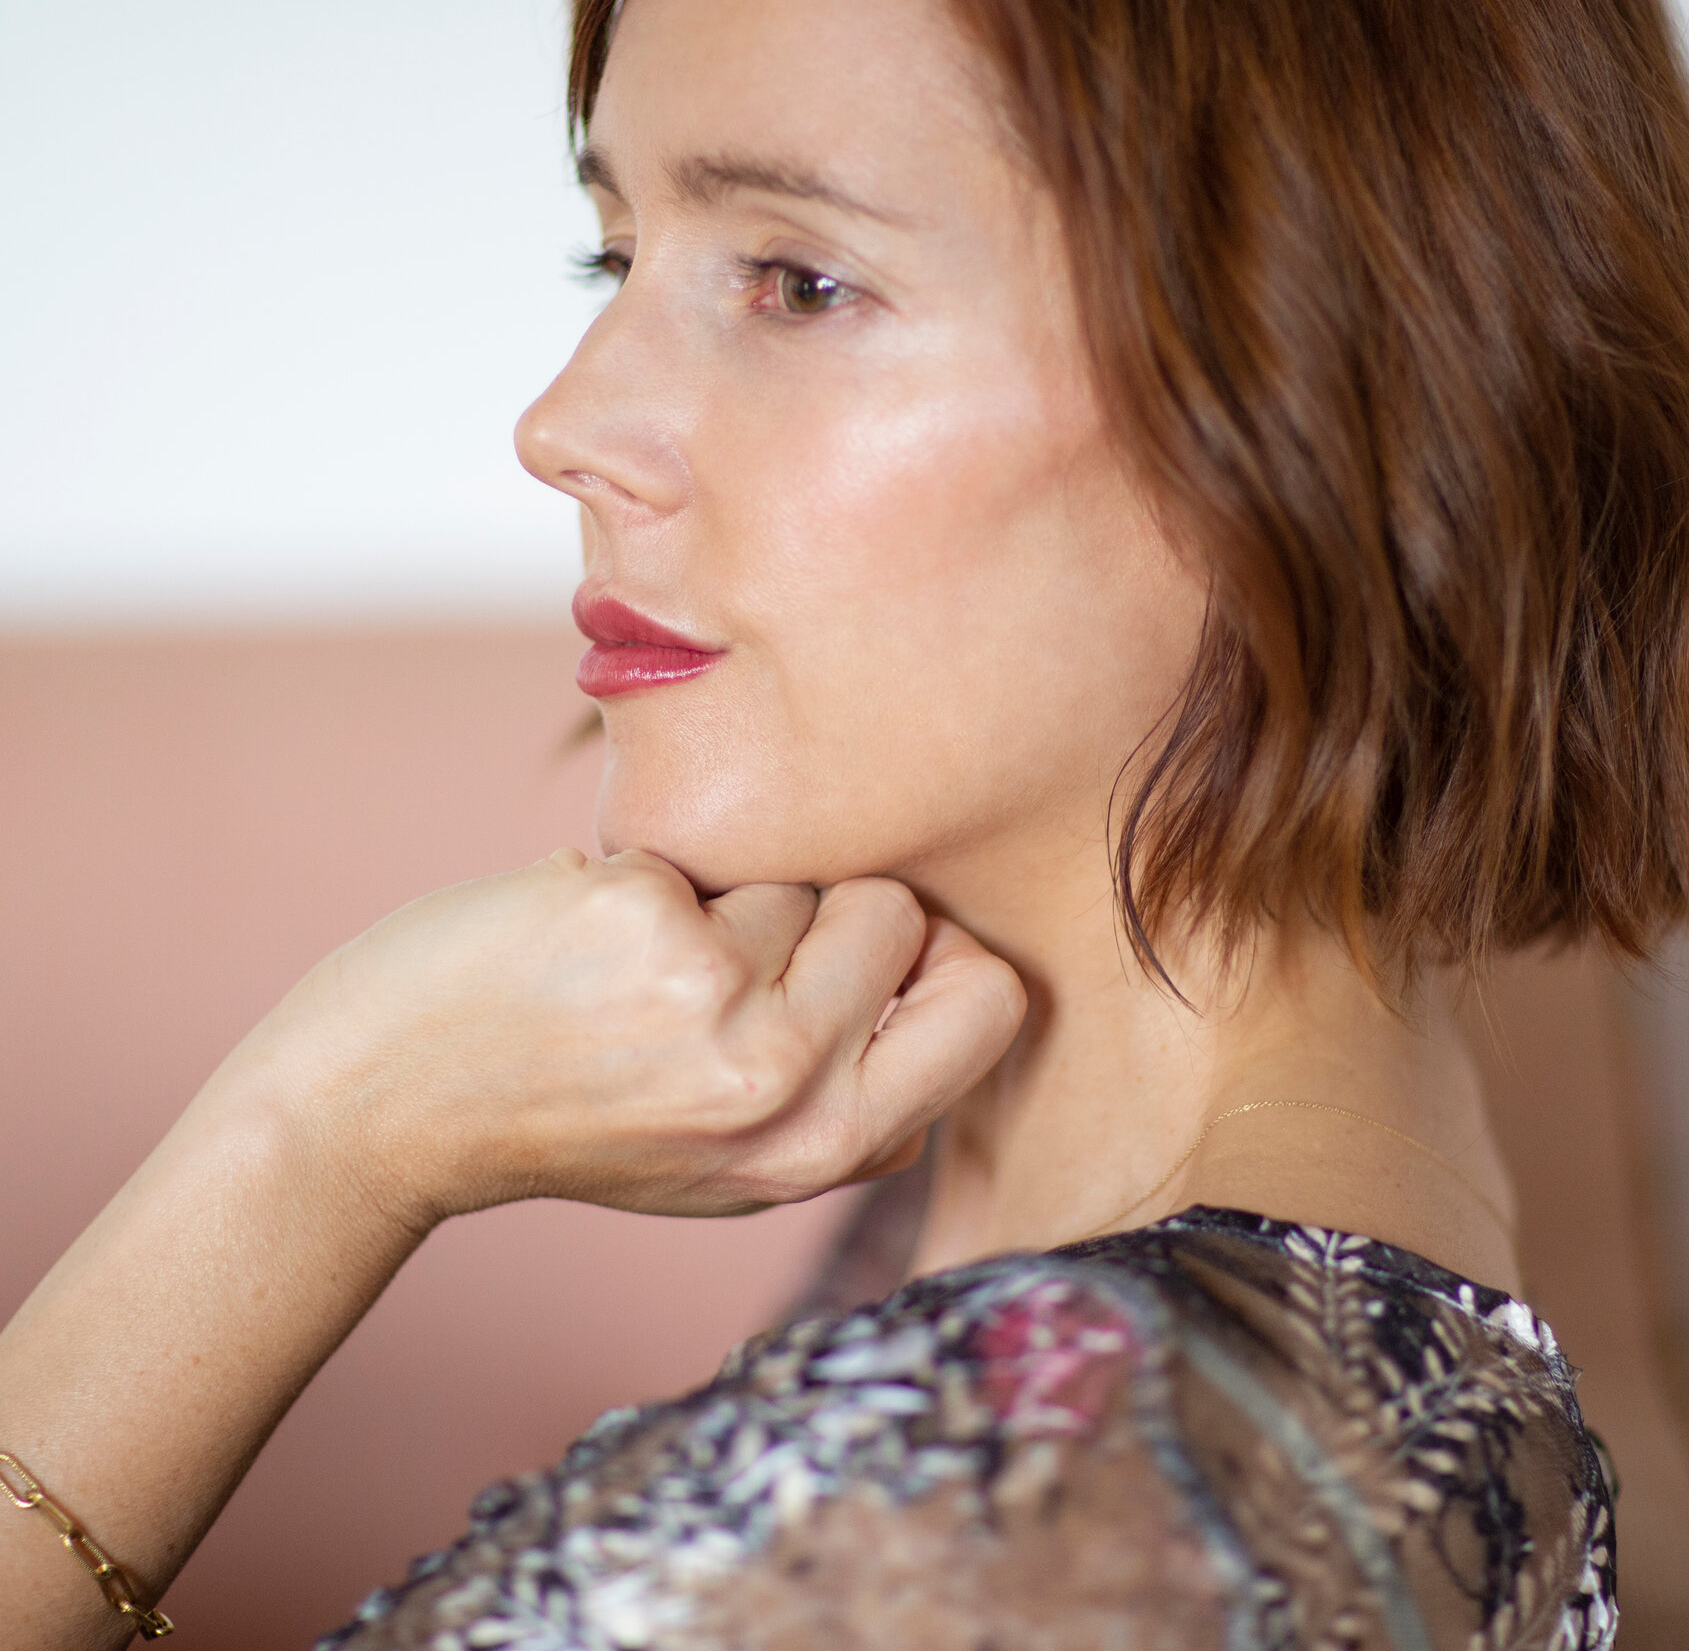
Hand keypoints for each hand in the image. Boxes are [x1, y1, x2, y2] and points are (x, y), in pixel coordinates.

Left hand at [228, 850, 1024, 1230]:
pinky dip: (645, 869)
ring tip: (636, 965)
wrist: (386, 1106)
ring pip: (801, 869)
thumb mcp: (738, 1154)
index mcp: (829, 1148)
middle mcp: (788, 1091)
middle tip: (720, 968)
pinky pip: (707, 842)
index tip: (851, 960)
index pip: (994, 1001)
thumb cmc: (570, 1114)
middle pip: (902, 910)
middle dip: (821, 910)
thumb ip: (850, 1084)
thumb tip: (952, 959)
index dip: (934, 960)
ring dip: (724, 895)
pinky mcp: (646, 924)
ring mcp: (718, 1007)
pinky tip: (583, 937)